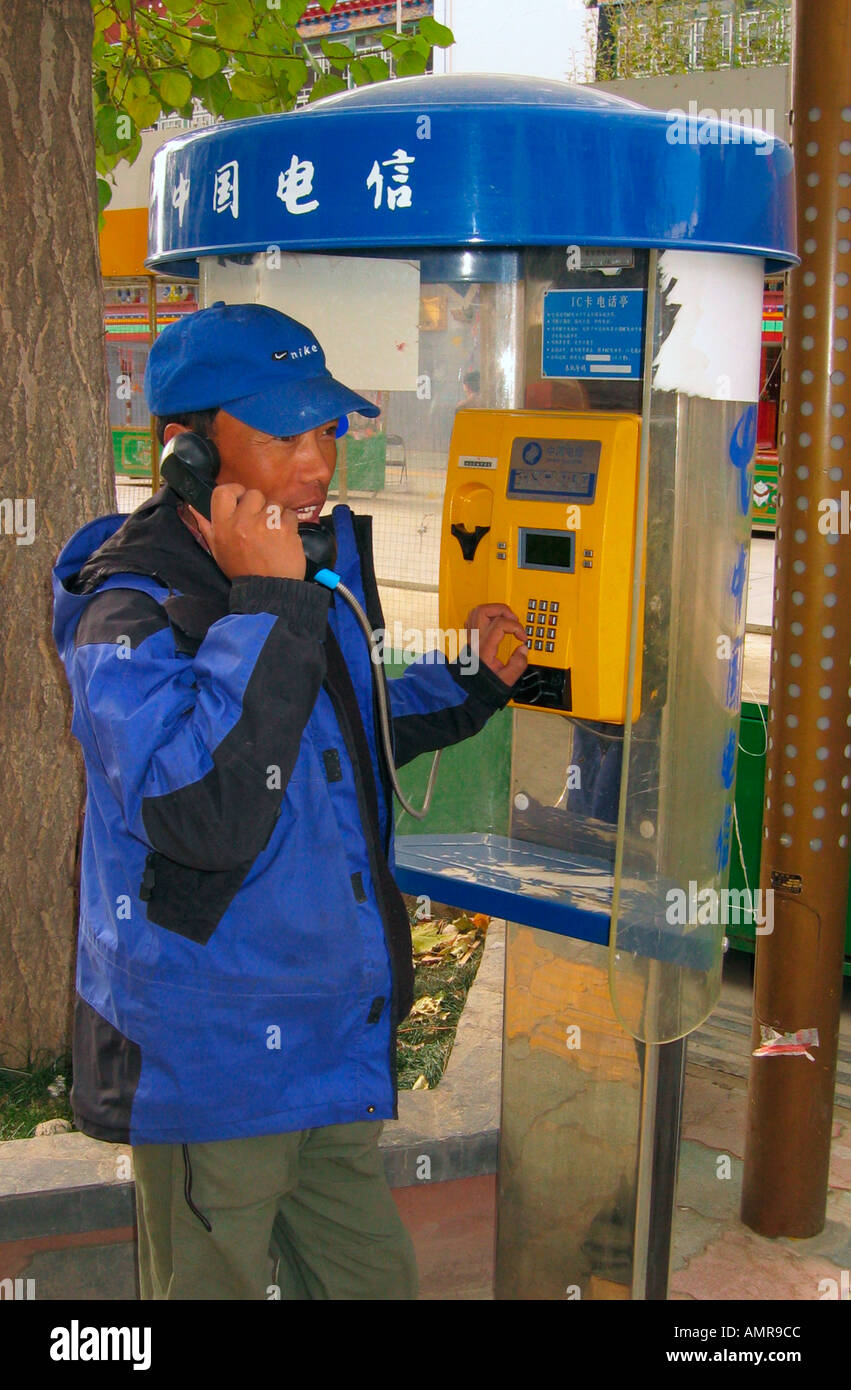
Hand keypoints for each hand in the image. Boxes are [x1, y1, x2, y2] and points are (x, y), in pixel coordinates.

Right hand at [190, 485, 305, 581]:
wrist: (269, 591)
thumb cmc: (243, 571)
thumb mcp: (218, 551)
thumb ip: (208, 527)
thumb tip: (194, 507)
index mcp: (223, 526)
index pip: (223, 491)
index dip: (235, 491)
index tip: (241, 499)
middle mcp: (242, 522)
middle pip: (254, 494)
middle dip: (259, 506)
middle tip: (260, 524)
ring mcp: (265, 523)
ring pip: (274, 503)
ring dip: (275, 516)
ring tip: (272, 535)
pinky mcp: (285, 528)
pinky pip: (289, 514)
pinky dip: (289, 525)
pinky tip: (283, 539)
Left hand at [463, 603, 527, 686]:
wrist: (468, 691)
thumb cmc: (484, 686)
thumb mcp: (506, 680)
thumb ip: (517, 665)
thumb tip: (523, 649)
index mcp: (484, 648)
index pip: (500, 624)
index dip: (516, 627)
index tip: (523, 638)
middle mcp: (475, 640)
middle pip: (484, 610)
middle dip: (504, 611)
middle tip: (514, 621)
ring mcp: (470, 638)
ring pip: (477, 611)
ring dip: (494, 611)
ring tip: (506, 620)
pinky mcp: (469, 639)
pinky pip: (474, 619)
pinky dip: (487, 616)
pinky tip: (495, 623)